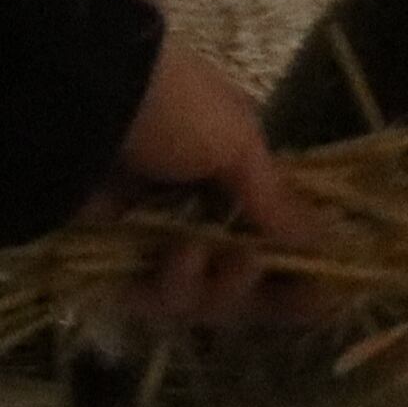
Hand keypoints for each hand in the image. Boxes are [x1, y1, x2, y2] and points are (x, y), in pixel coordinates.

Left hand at [78, 40, 328, 329]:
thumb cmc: (171, 108)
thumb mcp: (236, 142)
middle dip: (250, 283)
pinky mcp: (114, 263)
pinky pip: (151, 301)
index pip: (280, 234)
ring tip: (186, 252)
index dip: (302, 271)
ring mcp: (157, 238)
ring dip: (203, 284)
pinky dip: (161, 291)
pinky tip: (162, 263)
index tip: (326, 300)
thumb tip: (329, 244)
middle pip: (242, 280)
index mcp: (238, 169)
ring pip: (198, 297)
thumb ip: (278, 202)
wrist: (78, 105)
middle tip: (245, 266)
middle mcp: (202, 207)